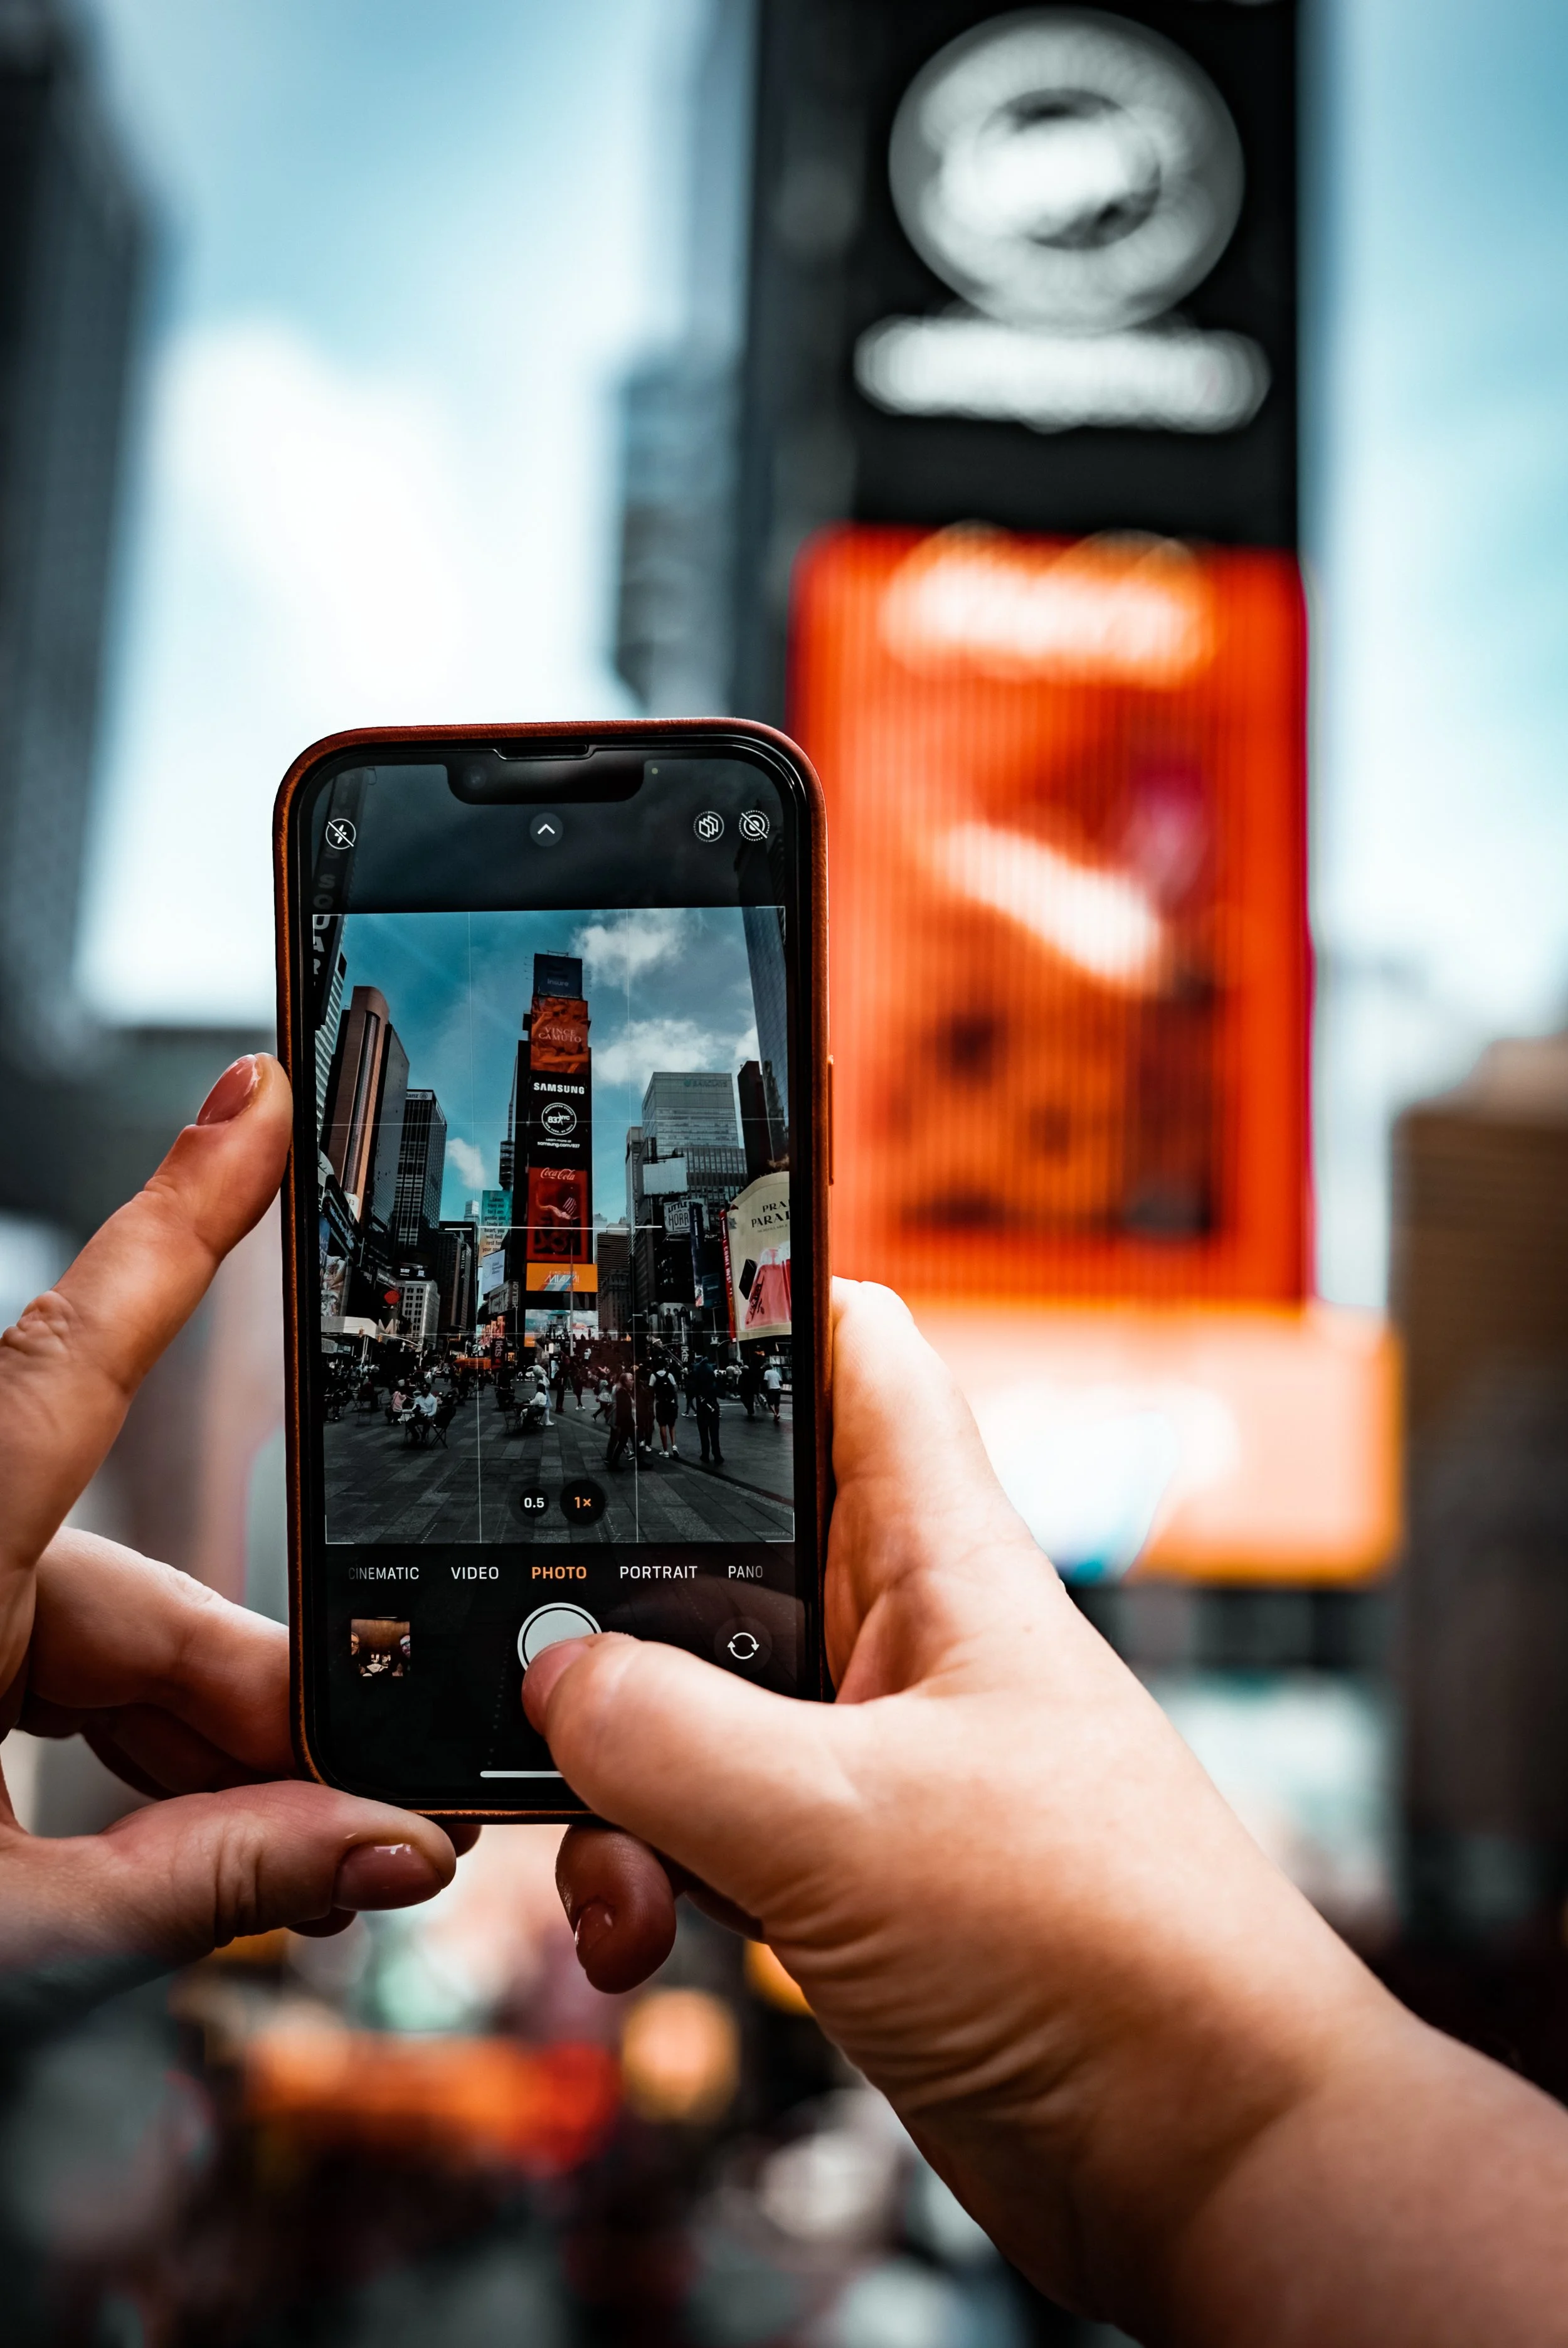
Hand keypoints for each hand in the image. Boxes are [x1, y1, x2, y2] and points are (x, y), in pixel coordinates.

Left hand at [0, 1056, 467, 1998]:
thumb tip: (387, 1847)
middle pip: (134, 1593)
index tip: (256, 1099)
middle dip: (263, 1715)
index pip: (68, 1363)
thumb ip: (211, 1885)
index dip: (182, 1218)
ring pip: (97, 1648)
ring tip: (290, 1869)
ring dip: (200, 1758)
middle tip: (374, 1813)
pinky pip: (46, 1678)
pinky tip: (196, 1845)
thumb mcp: (13, 1944)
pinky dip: (124, 1760)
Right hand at [532, 1282, 1567, 2344]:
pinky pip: (716, 1819)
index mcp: (940, 1562)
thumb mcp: (844, 1826)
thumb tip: (554, 1677)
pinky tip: (642, 1930)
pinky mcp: (856, 1863)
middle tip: (534, 1658)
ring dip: (624, 1770)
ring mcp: (878, 1753)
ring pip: (701, 1701)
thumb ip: (674, 1742)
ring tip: (610, 1865)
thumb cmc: (1103, 1956)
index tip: (624, 1308)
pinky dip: (657, 1863)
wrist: (1204, 2158)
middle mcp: (906, 1639)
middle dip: (620, 1601)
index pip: (853, 1358)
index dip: (754, 1303)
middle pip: (729, 1541)